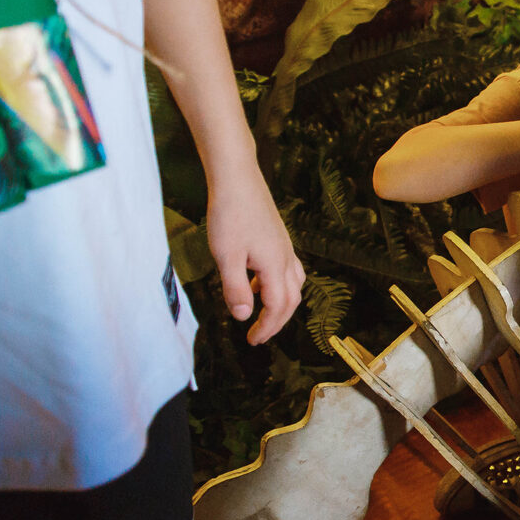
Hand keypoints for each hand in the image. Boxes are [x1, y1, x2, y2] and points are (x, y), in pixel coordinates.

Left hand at [207, 169, 304, 344]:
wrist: (237, 178)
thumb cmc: (229, 214)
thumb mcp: (226, 255)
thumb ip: (236, 288)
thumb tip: (243, 317)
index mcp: (275, 266)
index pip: (277, 307)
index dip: (266, 327)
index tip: (252, 341)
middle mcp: (285, 259)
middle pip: (291, 300)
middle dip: (276, 322)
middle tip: (258, 336)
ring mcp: (284, 247)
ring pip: (293, 285)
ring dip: (280, 304)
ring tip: (261, 314)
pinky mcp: (278, 239)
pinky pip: (286, 270)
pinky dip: (276, 285)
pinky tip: (256, 282)